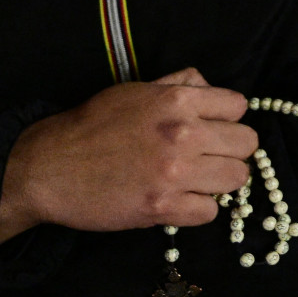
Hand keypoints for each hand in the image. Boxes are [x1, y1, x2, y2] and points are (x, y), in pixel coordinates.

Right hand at [0, 68, 255, 243]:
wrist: (49, 167)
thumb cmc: (93, 125)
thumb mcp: (137, 89)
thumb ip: (180, 84)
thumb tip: (211, 88)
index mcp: (178, 100)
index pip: (239, 106)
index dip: (228, 118)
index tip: (214, 128)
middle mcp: (183, 134)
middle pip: (247, 144)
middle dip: (231, 150)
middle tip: (210, 157)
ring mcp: (174, 173)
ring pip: (237, 179)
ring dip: (220, 181)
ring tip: (198, 180)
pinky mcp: (162, 208)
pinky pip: (210, 212)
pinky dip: (199, 209)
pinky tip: (181, 201)